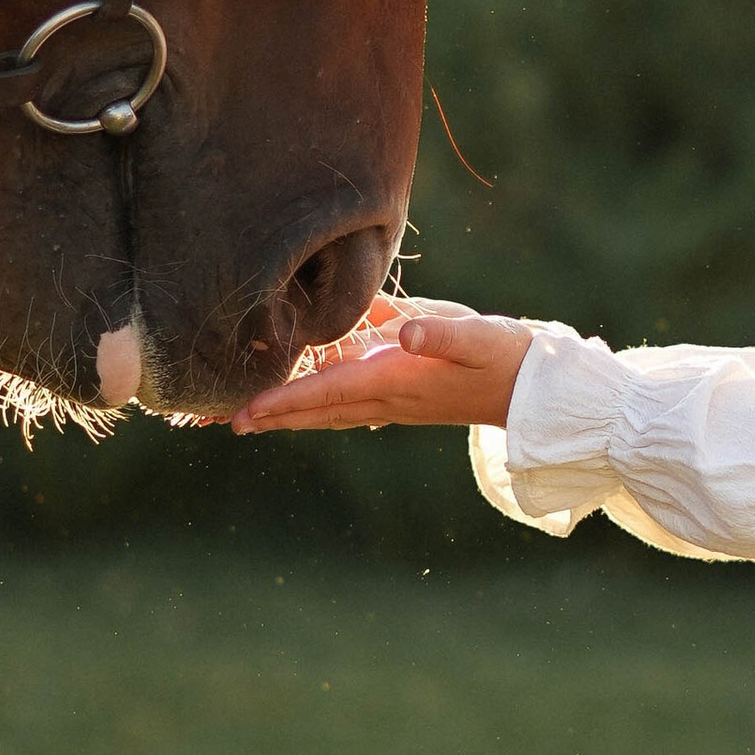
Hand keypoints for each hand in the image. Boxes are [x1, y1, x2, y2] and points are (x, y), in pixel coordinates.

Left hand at [232, 295, 534, 434]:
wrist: (534, 389)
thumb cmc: (506, 356)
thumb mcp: (478, 336)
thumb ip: (442, 331)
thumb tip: (408, 332)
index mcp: (396, 380)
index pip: (326, 392)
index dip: (283, 402)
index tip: (242, 414)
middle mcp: (386, 395)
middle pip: (315, 409)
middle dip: (269, 416)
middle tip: (219, 423)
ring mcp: (393, 399)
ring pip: (327, 409)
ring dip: (286, 413)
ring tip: (245, 416)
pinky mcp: (403, 393)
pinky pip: (347, 401)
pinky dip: (315, 402)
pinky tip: (303, 399)